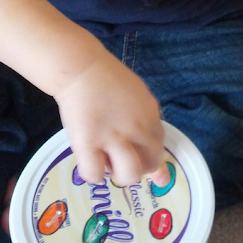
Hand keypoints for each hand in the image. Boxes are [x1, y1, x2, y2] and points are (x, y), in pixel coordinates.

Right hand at [54, 46, 168, 186]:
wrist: (82, 68)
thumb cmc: (107, 78)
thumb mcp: (137, 94)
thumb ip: (145, 116)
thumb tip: (146, 138)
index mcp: (150, 116)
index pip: (159, 147)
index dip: (149, 156)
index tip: (140, 159)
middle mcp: (137, 128)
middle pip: (150, 164)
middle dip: (138, 168)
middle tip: (121, 159)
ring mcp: (114, 137)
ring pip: (129, 175)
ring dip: (119, 174)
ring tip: (107, 161)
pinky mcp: (89, 143)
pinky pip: (95, 175)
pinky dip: (93, 174)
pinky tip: (89, 160)